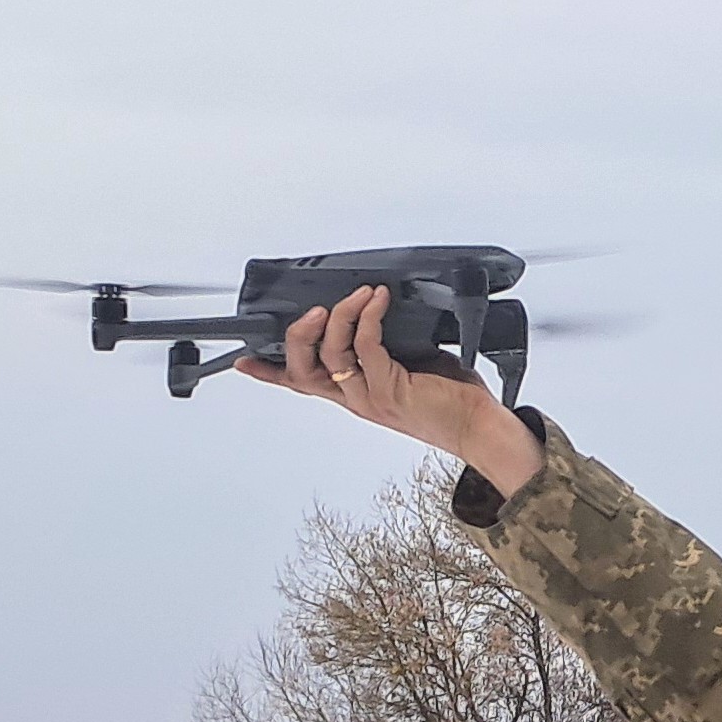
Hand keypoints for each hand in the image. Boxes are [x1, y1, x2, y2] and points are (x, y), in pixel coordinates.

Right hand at [240, 284, 544, 496]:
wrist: (479, 426)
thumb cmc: (449, 397)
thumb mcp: (406, 365)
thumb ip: (382, 346)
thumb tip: (374, 310)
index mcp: (353, 395)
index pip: (302, 385)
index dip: (270, 373)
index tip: (243, 361)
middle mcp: (355, 399)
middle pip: (302, 373)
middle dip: (297, 337)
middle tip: (312, 310)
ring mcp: (370, 397)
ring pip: (330, 356)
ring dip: (339, 318)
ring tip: (354, 295)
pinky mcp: (391, 389)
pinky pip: (366, 346)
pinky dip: (368, 318)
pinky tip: (378, 301)